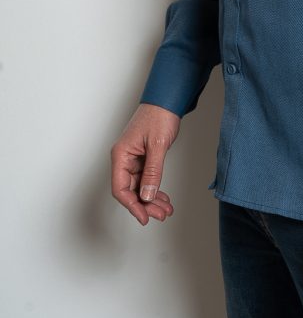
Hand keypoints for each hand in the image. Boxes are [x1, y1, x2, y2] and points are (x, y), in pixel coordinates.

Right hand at [110, 102, 180, 225]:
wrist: (167, 100)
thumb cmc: (158, 116)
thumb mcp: (157, 145)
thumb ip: (152, 171)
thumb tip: (147, 195)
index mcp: (121, 155)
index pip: (120, 188)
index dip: (132, 205)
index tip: (144, 217)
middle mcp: (124, 159)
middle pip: (130, 190)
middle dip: (145, 205)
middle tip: (161, 214)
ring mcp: (134, 159)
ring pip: (140, 187)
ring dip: (152, 199)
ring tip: (165, 210)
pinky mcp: (143, 158)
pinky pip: (147, 179)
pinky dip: (155, 189)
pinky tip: (163, 198)